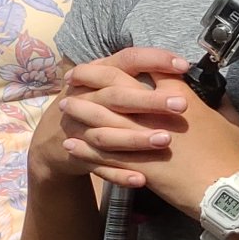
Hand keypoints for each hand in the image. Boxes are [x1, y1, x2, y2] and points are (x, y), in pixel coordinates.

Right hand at [37, 48, 190, 200]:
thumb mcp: (110, 85)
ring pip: (107, 135)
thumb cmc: (96, 106)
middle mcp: (84, 98)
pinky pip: (99, 166)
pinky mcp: (79, 156)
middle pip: (116, 97)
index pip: (127, 59)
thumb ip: (139, 76)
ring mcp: (79, 129)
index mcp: (98, 75)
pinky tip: (141, 180)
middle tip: (182, 105)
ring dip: (135, 138)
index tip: (183, 65)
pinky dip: (119, 174)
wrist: (55, 140)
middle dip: (149, 101)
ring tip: (166, 141)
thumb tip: (180, 70)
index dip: (154, 59)